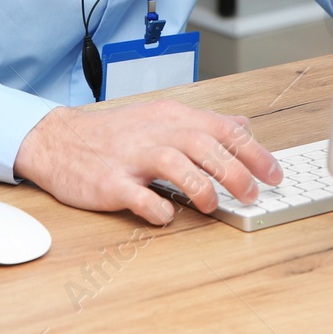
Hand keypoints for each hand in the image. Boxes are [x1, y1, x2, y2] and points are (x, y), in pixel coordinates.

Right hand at [13, 99, 281, 224]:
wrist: (58, 140)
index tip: (274, 174)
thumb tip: (243, 126)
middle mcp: (154, 133)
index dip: (253, 152)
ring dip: (201, 187)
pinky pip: (138, 196)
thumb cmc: (114, 135)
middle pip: (204, 145)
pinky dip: (156, 208)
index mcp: (171, 117)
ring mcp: (130, 157)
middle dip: (236, 172)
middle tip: (253, 194)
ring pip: (175, 164)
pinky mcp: (109, 182)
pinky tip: (167, 216)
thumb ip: (203, 124)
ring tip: (212, 205)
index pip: (221, 128)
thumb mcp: (161, 118)